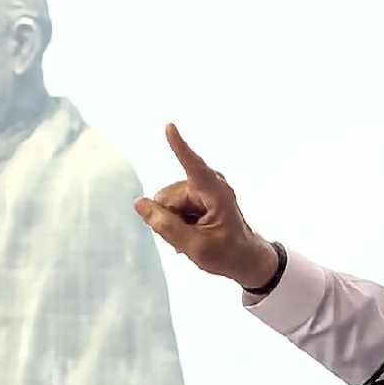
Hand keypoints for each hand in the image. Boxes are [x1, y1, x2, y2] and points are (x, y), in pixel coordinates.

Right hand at [134, 124, 278, 288]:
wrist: (244, 258)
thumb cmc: (227, 253)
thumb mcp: (195, 247)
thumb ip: (166, 226)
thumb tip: (139, 203)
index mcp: (216, 193)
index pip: (194, 166)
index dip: (180, 146)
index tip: (170, 126)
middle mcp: (207, 184)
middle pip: (166, 197)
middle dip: (169, 218)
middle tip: (191, 238)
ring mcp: (200, 189)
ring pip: (165, 203)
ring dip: (174, 222)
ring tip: (195, 235)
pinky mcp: (194, 195)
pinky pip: (170, 206)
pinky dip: (177, 222)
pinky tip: (192, 233)